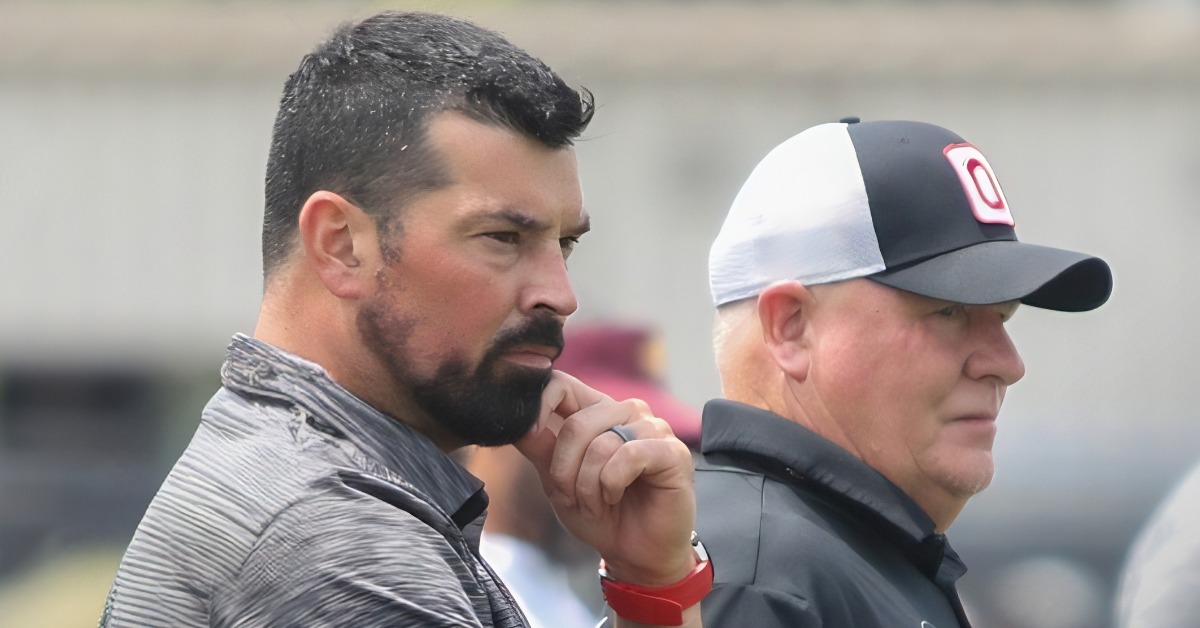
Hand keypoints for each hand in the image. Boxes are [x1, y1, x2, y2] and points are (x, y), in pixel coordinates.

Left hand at [514, 370, 697, 586]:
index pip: (563, 384)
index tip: (530, 436)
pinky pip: (629, 456)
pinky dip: (613, 484)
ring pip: (601, 443)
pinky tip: (617, 496)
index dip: (539, 405)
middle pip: (576, 423)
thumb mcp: (557, 481)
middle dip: (565, 470)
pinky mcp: (672, 451)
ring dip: (589, 485)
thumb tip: (516, 419)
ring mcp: (653, 428)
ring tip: (597, 502)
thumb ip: (539, 447)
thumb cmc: (602, 515)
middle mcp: (627, 412)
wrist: (635, 554)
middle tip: (572, 496)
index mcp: (598, 411)